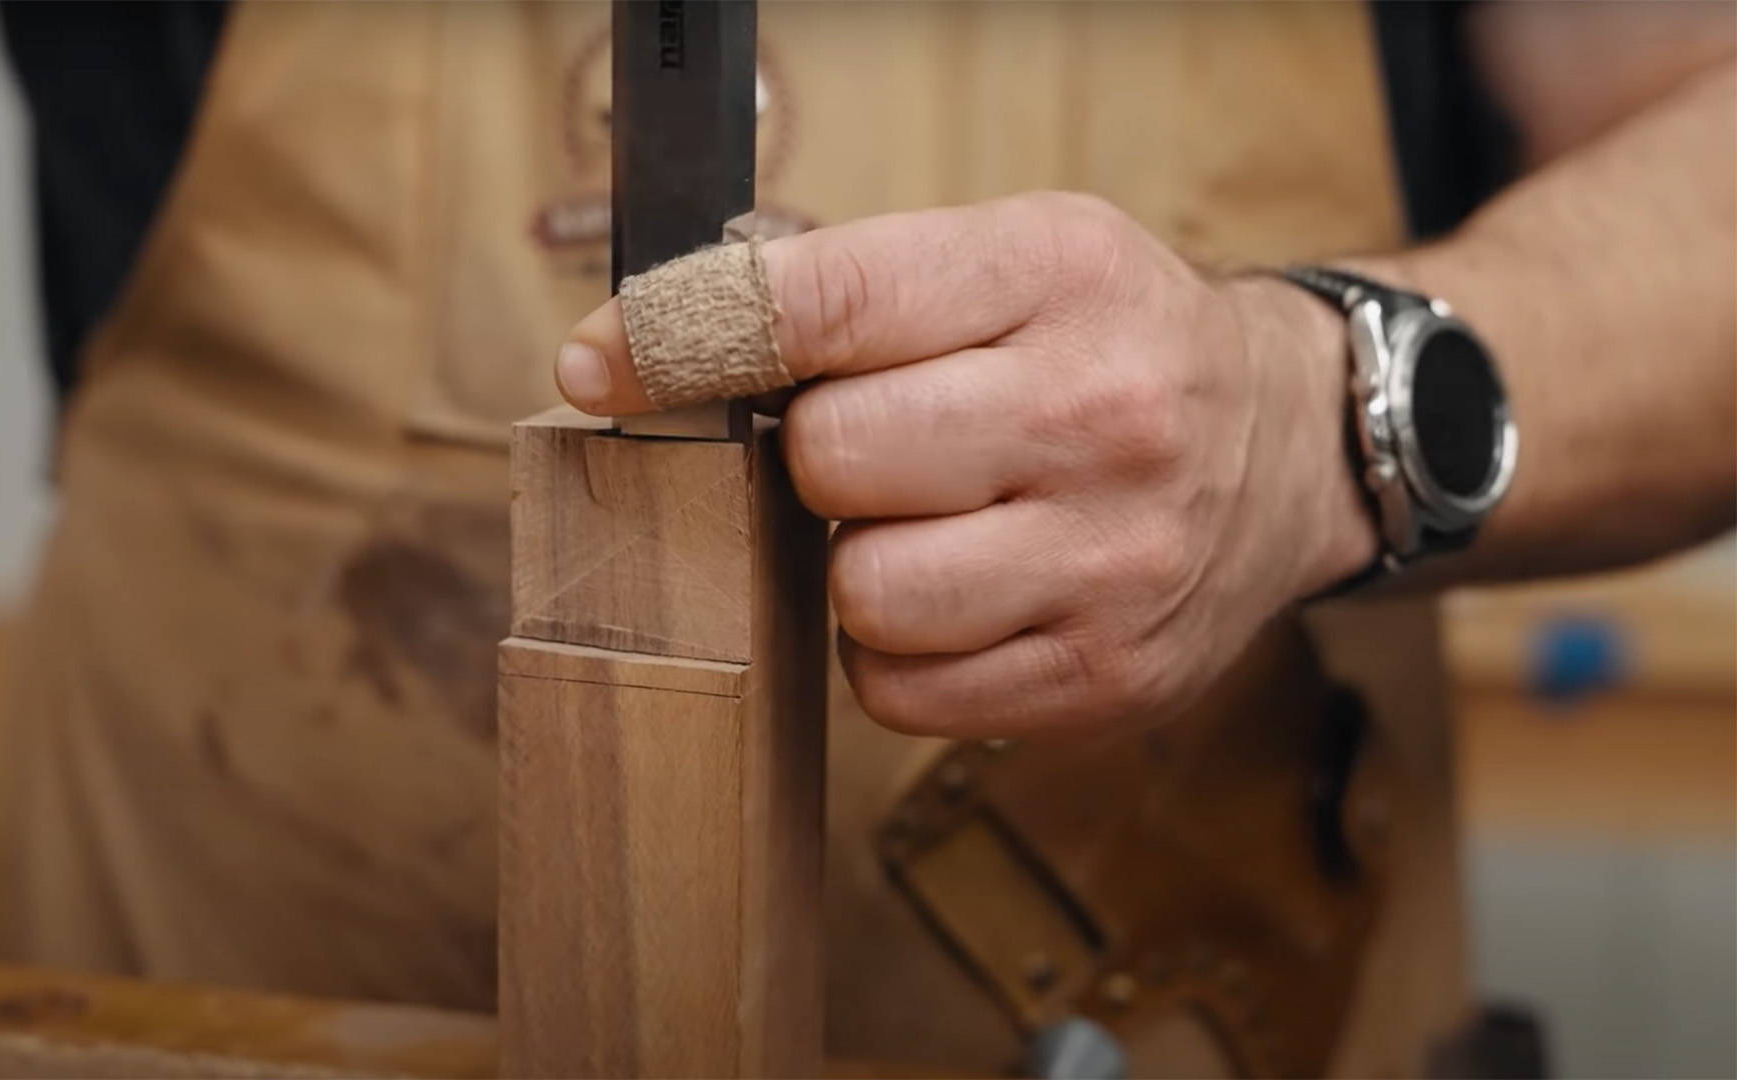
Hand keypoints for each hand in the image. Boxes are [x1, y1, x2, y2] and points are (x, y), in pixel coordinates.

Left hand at [556, 192, 1374, 736]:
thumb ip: (850, 286)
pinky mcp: (1105, 678)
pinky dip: (897, 652)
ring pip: (864, 594)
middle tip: (868, 448)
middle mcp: (1101, 413)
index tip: (604, 365)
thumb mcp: (1013, 256)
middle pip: (832, 459)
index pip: (822, 304)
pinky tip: (960, 596)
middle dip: (816, 458)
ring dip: (858, 564)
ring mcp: (1112, 561)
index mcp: (1056, 274)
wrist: (1291, 450)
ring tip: (924, 525)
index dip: (684, 337)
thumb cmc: (1114, 344)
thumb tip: (650, 350)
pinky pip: (902, 693)